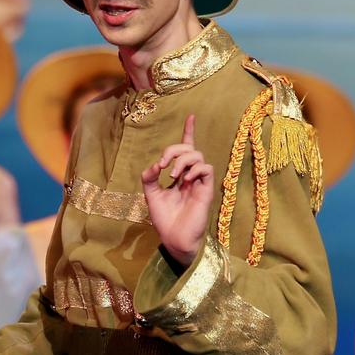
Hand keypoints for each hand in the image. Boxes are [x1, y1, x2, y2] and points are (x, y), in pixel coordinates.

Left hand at [141, 114, 214, 264]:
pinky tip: (185, 179)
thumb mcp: (150, 194)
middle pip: (189, 149)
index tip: (191, 116)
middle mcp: (190, 176)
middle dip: (174, 149)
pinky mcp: (206, 190)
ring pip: (198, 156)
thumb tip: (155, 165)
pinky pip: (206, 169)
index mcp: (179, 175)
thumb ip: (149, 177)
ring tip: (172, 174)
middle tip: (162, 165)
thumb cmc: (164, 218)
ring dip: (182, 160)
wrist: (173, 238)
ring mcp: (199, 183)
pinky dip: (194, 169)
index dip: (189, 132)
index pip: (186, 149)